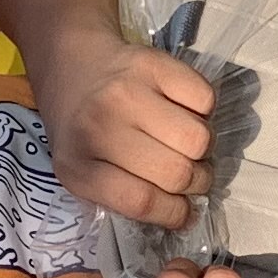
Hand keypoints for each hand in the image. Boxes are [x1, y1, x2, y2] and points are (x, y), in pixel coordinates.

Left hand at [33, 31, 220, 227]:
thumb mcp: (83, 171)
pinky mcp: (153, 63)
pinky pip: (205, 100)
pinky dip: (204, 111)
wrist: (72, 63)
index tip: (185, 213)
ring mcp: (127, 92)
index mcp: (78, 165)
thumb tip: (183, 214)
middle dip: (196, 182)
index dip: (174, 213)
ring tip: (186, 143)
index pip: (142, 201)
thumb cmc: (81, 127)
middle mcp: (99, 127)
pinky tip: (183, 111)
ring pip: (199, 138)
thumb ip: (124, 197)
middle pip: (177, 173)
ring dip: (203, 148)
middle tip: (191, 176)